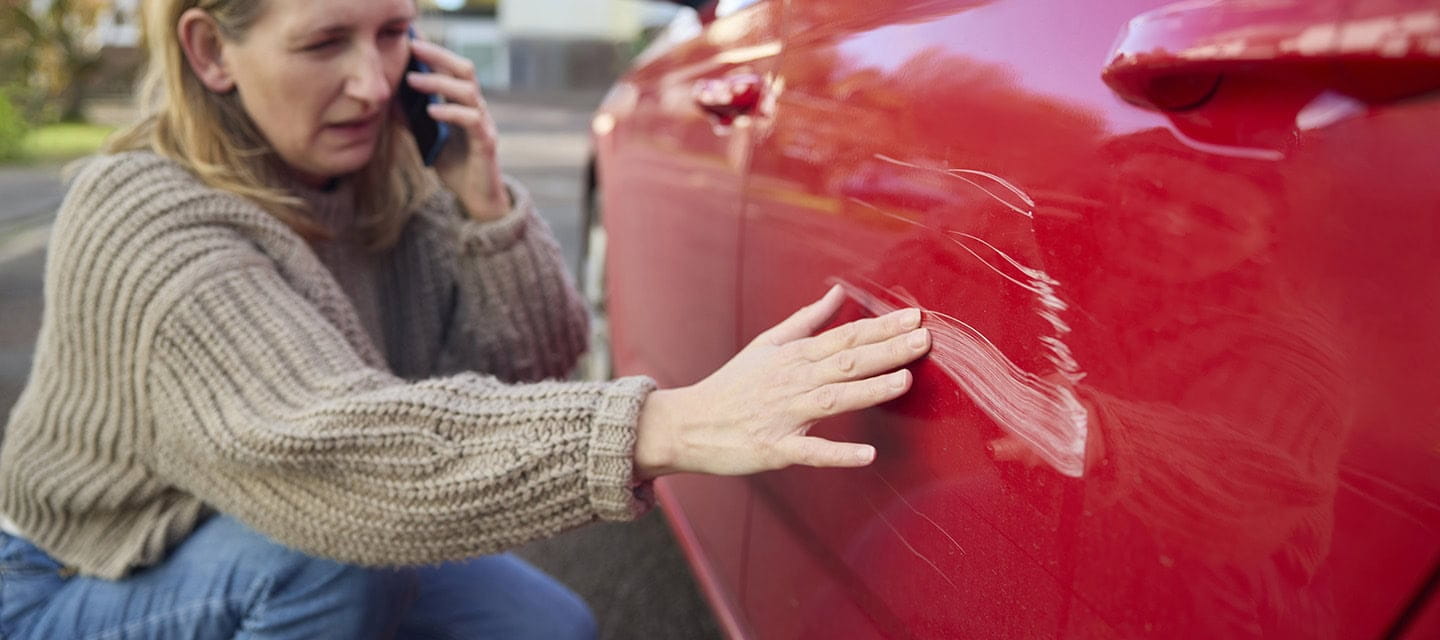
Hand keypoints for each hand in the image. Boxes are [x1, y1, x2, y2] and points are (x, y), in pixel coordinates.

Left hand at [404, 38, 509, 220]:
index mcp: (464, 103)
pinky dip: (451, 112)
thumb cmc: (454, 165)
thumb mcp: (426, 138)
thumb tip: (388, 98)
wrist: (476, 198)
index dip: (435, 53)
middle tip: (413, 49)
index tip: (411, 41)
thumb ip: (412, 118)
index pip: (453, 69)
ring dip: (439, 83)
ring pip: (468, 91)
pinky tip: (431, 111)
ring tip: (413, 81)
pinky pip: (472, 120)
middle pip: (464, 70)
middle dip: (439, 57)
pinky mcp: (486, 142)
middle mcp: (477, 108)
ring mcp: (484, 124)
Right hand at [634, 284, 930, 477]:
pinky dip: (838, 455)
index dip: (880, 327)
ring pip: (833, 399)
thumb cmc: (732, 385)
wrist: (689, 423)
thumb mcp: (768, 344)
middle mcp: (793, 382)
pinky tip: (867, 455)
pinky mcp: (776, 449)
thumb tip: (837, 293)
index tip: (914, 317)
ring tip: (904, 380)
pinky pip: (811, 452)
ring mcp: (785, 415)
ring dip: (869, 390)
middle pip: (846, 362)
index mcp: (794, 357)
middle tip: (923, 339)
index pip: (844, 337)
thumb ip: (806, 320)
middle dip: (887, 350)